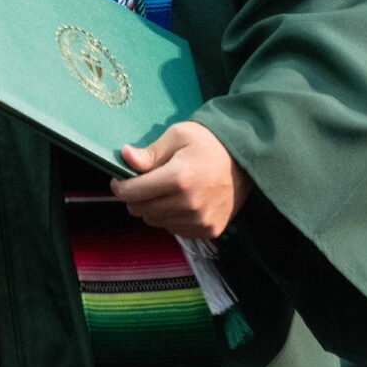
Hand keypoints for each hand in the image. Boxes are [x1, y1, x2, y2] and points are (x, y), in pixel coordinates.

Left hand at [111, 121, 243, 239]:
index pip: (132, 193)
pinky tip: (181, 201)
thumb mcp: (178, 136)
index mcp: (178, 178)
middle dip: (135, 197)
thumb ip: (150, 152)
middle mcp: (188, 204)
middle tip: (143, 183)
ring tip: (165, 190)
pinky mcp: (208, 231)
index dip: (120, 186)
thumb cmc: (209, 143)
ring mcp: (199, 221)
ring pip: (155, 221)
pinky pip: (174, 229)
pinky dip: (171, 217)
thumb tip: (125, 157)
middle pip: (140, 210)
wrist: (246, 160)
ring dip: (153, 208)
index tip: (120, 179)